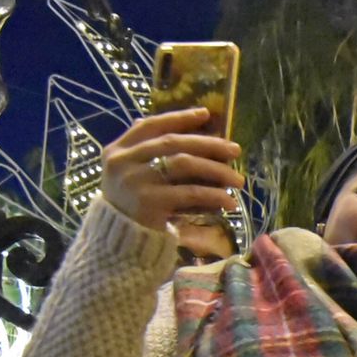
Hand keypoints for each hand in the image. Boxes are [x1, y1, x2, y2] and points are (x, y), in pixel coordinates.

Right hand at [99, 109, 244, 230]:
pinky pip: (190, 193)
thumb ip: (149, 153)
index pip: (151, 125)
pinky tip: (229, 201)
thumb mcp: (131, 174)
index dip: (178, 117)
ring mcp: (136, 181)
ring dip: (216, 170)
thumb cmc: (132, 206)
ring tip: (238, 180)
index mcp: (117, 150)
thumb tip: (189, 130)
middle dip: (208, 144)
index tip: (206, 114)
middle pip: (173, 142)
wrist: (118, 242)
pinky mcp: (150, 203)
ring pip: (185, 164)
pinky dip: (213, 195)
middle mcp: (124, 162)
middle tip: (235, 150)